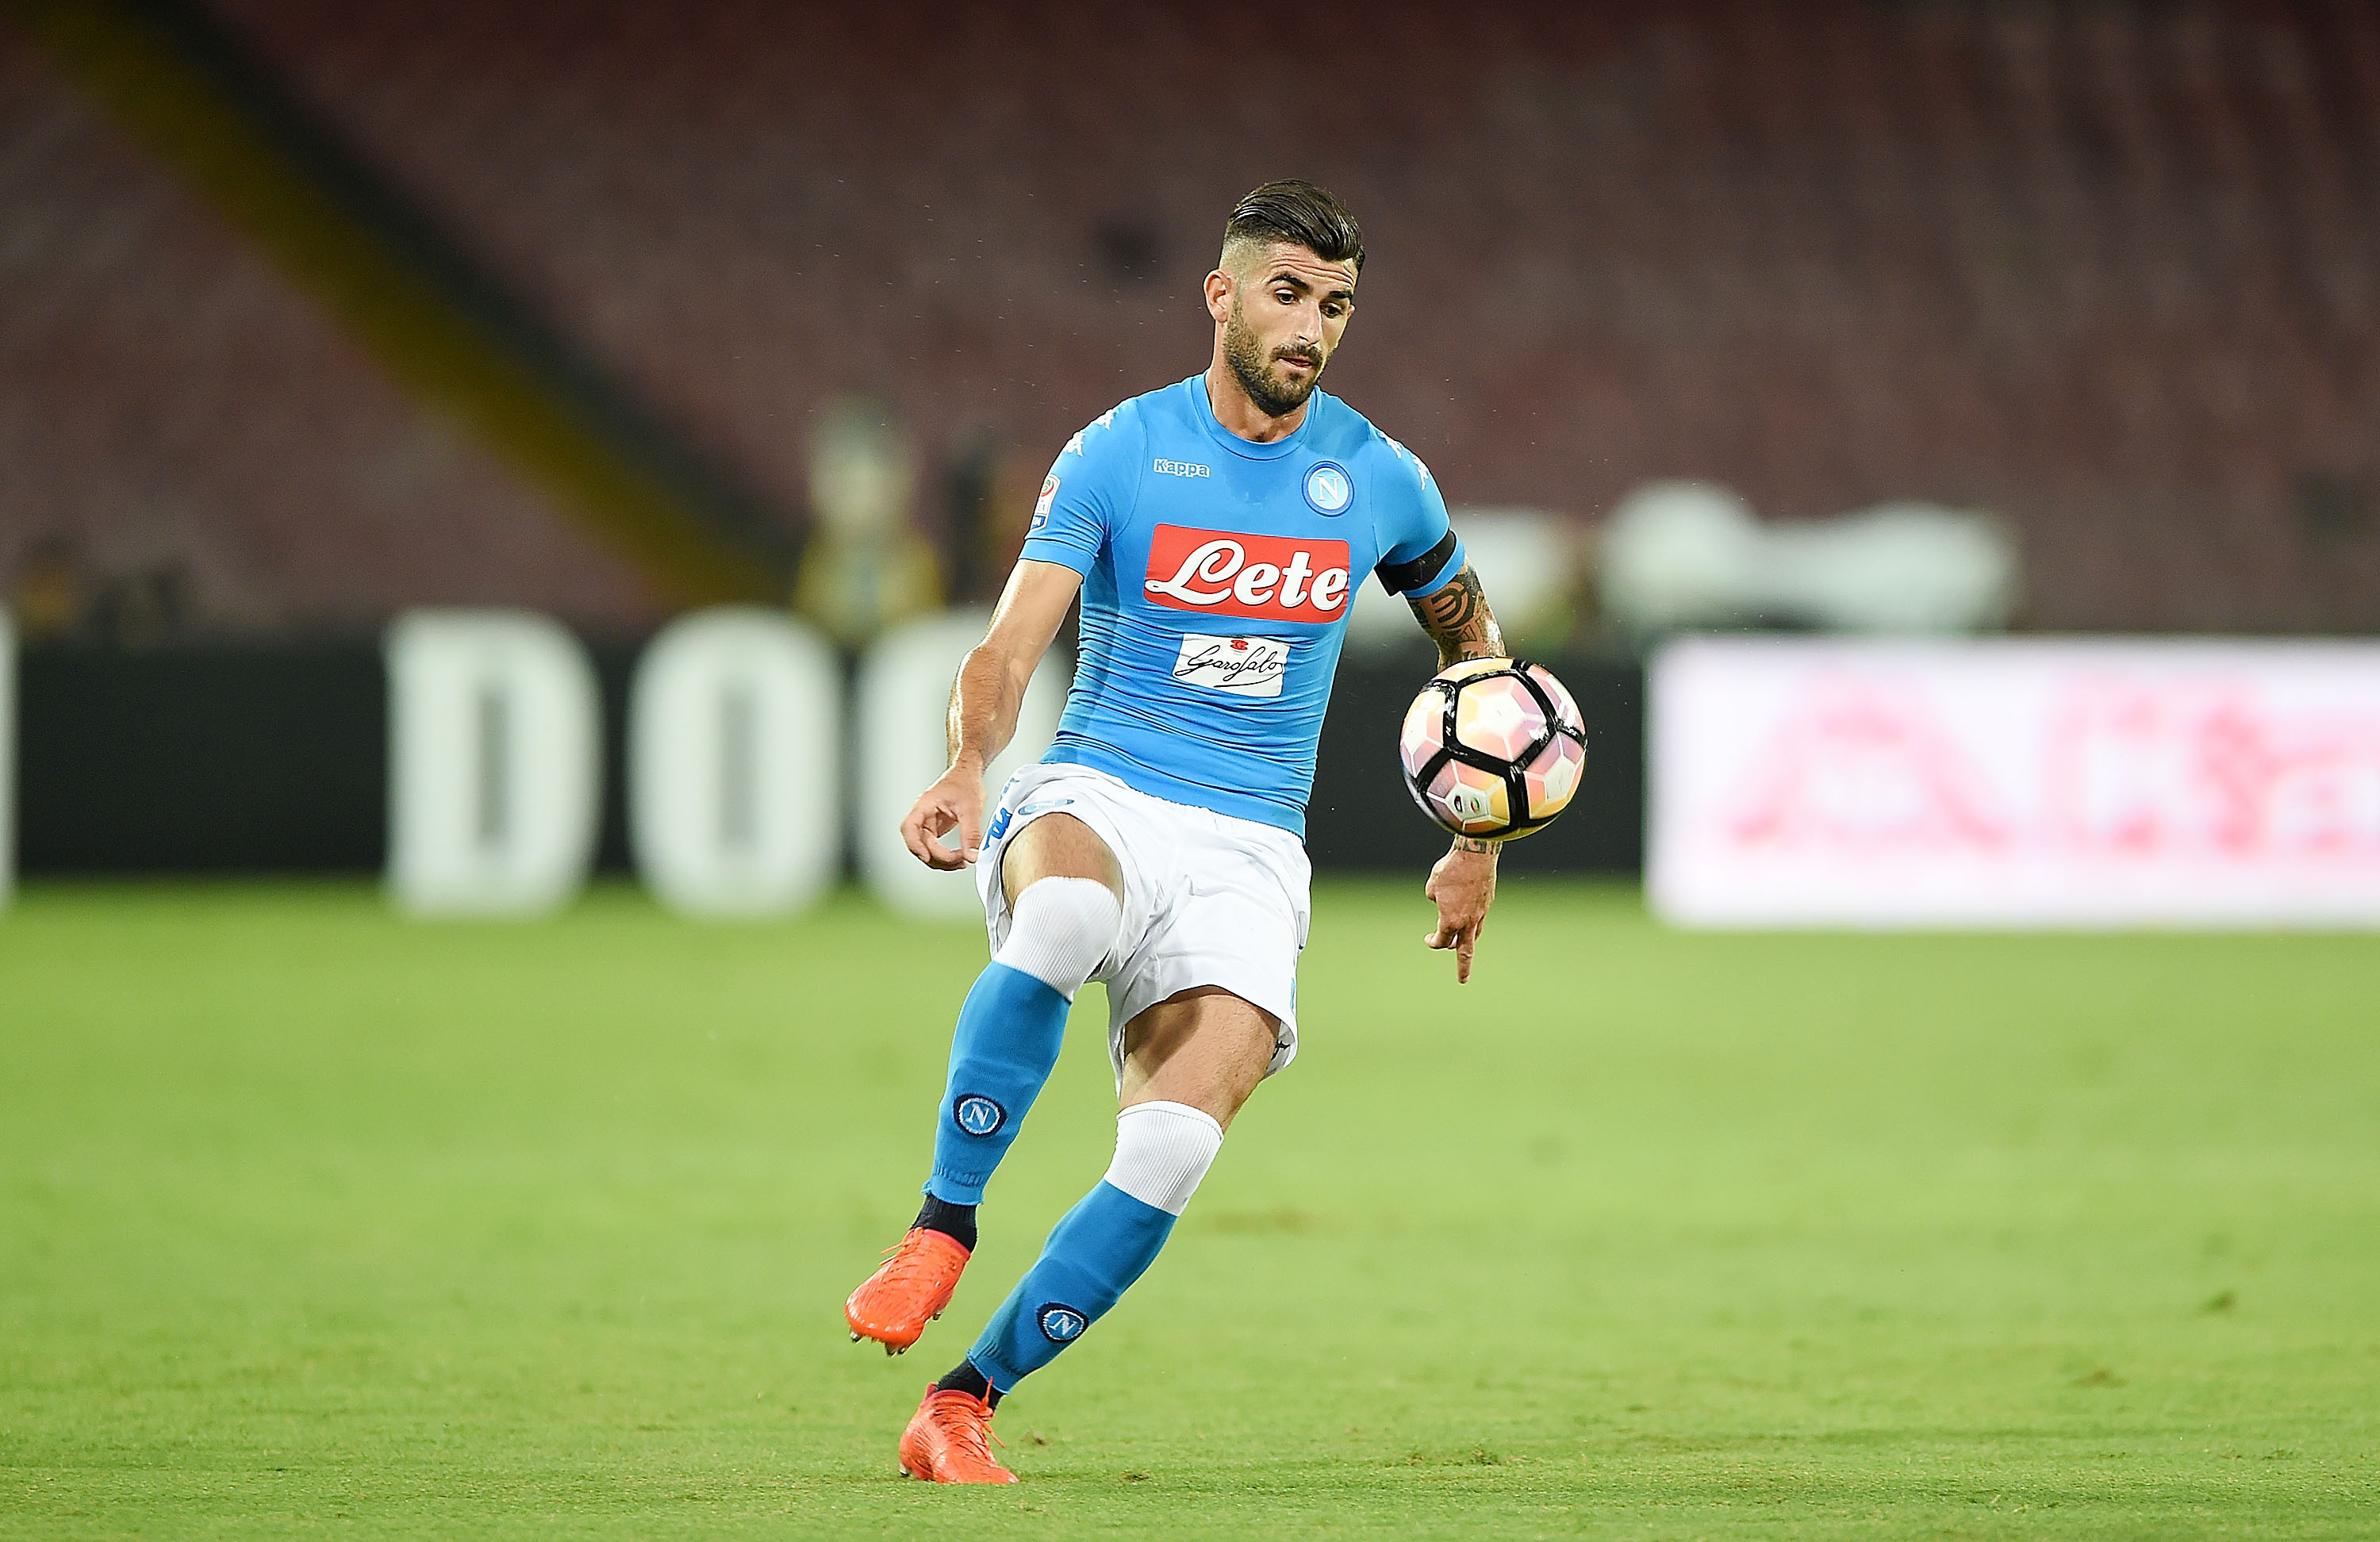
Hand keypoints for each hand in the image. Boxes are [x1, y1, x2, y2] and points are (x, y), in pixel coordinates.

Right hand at [899, 761, 985, 870]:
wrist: (968, 774)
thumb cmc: (965, 782)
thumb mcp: (971, 808)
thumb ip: (971, 833)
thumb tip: (972, 855)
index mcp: (924, 805)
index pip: (909, 827)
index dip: (915, 844)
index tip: (926, 856)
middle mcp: (923, 816)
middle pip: (919, 844)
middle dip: (938, 857)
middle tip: (960, 859)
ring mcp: (928, 824)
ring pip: (927, 850)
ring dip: (943, 861)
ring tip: (962, 861)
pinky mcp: (936, 829)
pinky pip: (936, 848)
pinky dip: (947, 856)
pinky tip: (960, 857)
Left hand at [1423, 839, 1497, 983]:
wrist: (1475, 854)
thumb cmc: (1450, 870)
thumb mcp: (1432, 886)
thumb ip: (1434, 898)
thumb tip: (1441, 901)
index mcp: (1450, 920)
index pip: (1441, 941)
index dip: (1432, 942)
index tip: (1428, 939)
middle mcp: (1468, 921)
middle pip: (1465, 951)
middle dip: (1463, 968)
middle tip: (1463, 980)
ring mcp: (1481, 913)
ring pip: (1475, 934)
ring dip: (1467, 941)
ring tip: (1461, 944)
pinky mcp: (1488, 902)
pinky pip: (1480, 917)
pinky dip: (1473, 921)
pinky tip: (1468, 914)